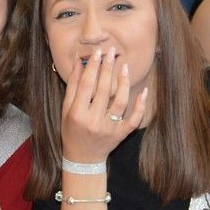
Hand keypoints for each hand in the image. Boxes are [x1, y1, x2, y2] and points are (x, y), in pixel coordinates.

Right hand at [59, 47, 147, 163]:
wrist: (83, 158)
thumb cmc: (71, 131)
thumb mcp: (65, 110)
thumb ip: (73, 87)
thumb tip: (79, 62)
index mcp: (77, 115)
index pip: (86, 86)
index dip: (92, 67)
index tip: (97, 53)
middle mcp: (93, 121)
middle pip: (103, 91)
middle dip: (108, 69)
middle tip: (112, 52)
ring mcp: (109, 129)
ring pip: (120, 102)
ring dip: (123, 82)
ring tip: (124, 66)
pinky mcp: (120, 135)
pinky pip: (134, 120)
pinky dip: (140, 106)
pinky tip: (143, 91)